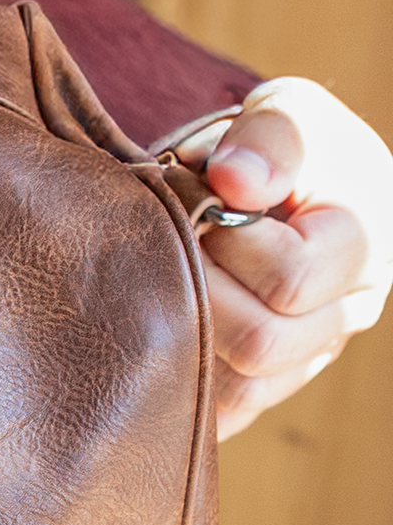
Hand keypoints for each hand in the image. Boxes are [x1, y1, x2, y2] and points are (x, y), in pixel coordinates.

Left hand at [177, 79, 392, 438]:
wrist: (268, 182)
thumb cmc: (278, 144)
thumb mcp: (286, 111)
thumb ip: (269, 138)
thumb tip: (233, 181)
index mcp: (364, 249)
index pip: (290, 278)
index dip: (228, 244)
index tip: (203, 204)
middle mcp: (346, 314)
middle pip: (262, 343)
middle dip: (198, 290)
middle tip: (173, 245)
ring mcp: (307, 358)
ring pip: (238, 387)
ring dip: (182, 332)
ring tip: (168, 277)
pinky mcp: (265, 387)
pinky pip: (219, 413)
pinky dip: (178, 375)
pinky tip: (160, 323)